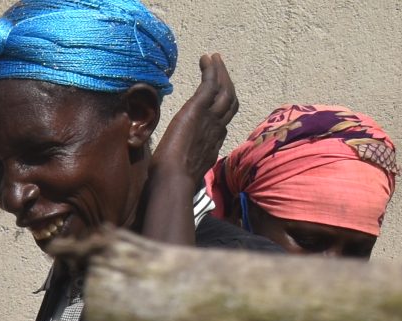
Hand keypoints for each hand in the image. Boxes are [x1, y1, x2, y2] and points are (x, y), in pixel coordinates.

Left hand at [150, 53, 238, 192]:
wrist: (173, 180)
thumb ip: (185, 160)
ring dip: (221, 72)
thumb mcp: (183, 168)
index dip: (222, 104)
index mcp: (213, 142)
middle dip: (227, 83)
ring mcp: (210, 118)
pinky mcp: (198, 110)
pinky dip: (211, 70)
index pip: (224, 118)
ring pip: (224, 89)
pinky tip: (207, 58)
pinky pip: (210, 83)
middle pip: (230, 100)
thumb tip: (173, 164)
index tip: (217, 95)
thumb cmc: (171, 181)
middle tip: (220, 68)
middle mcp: (217, 128)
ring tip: (214, 59)